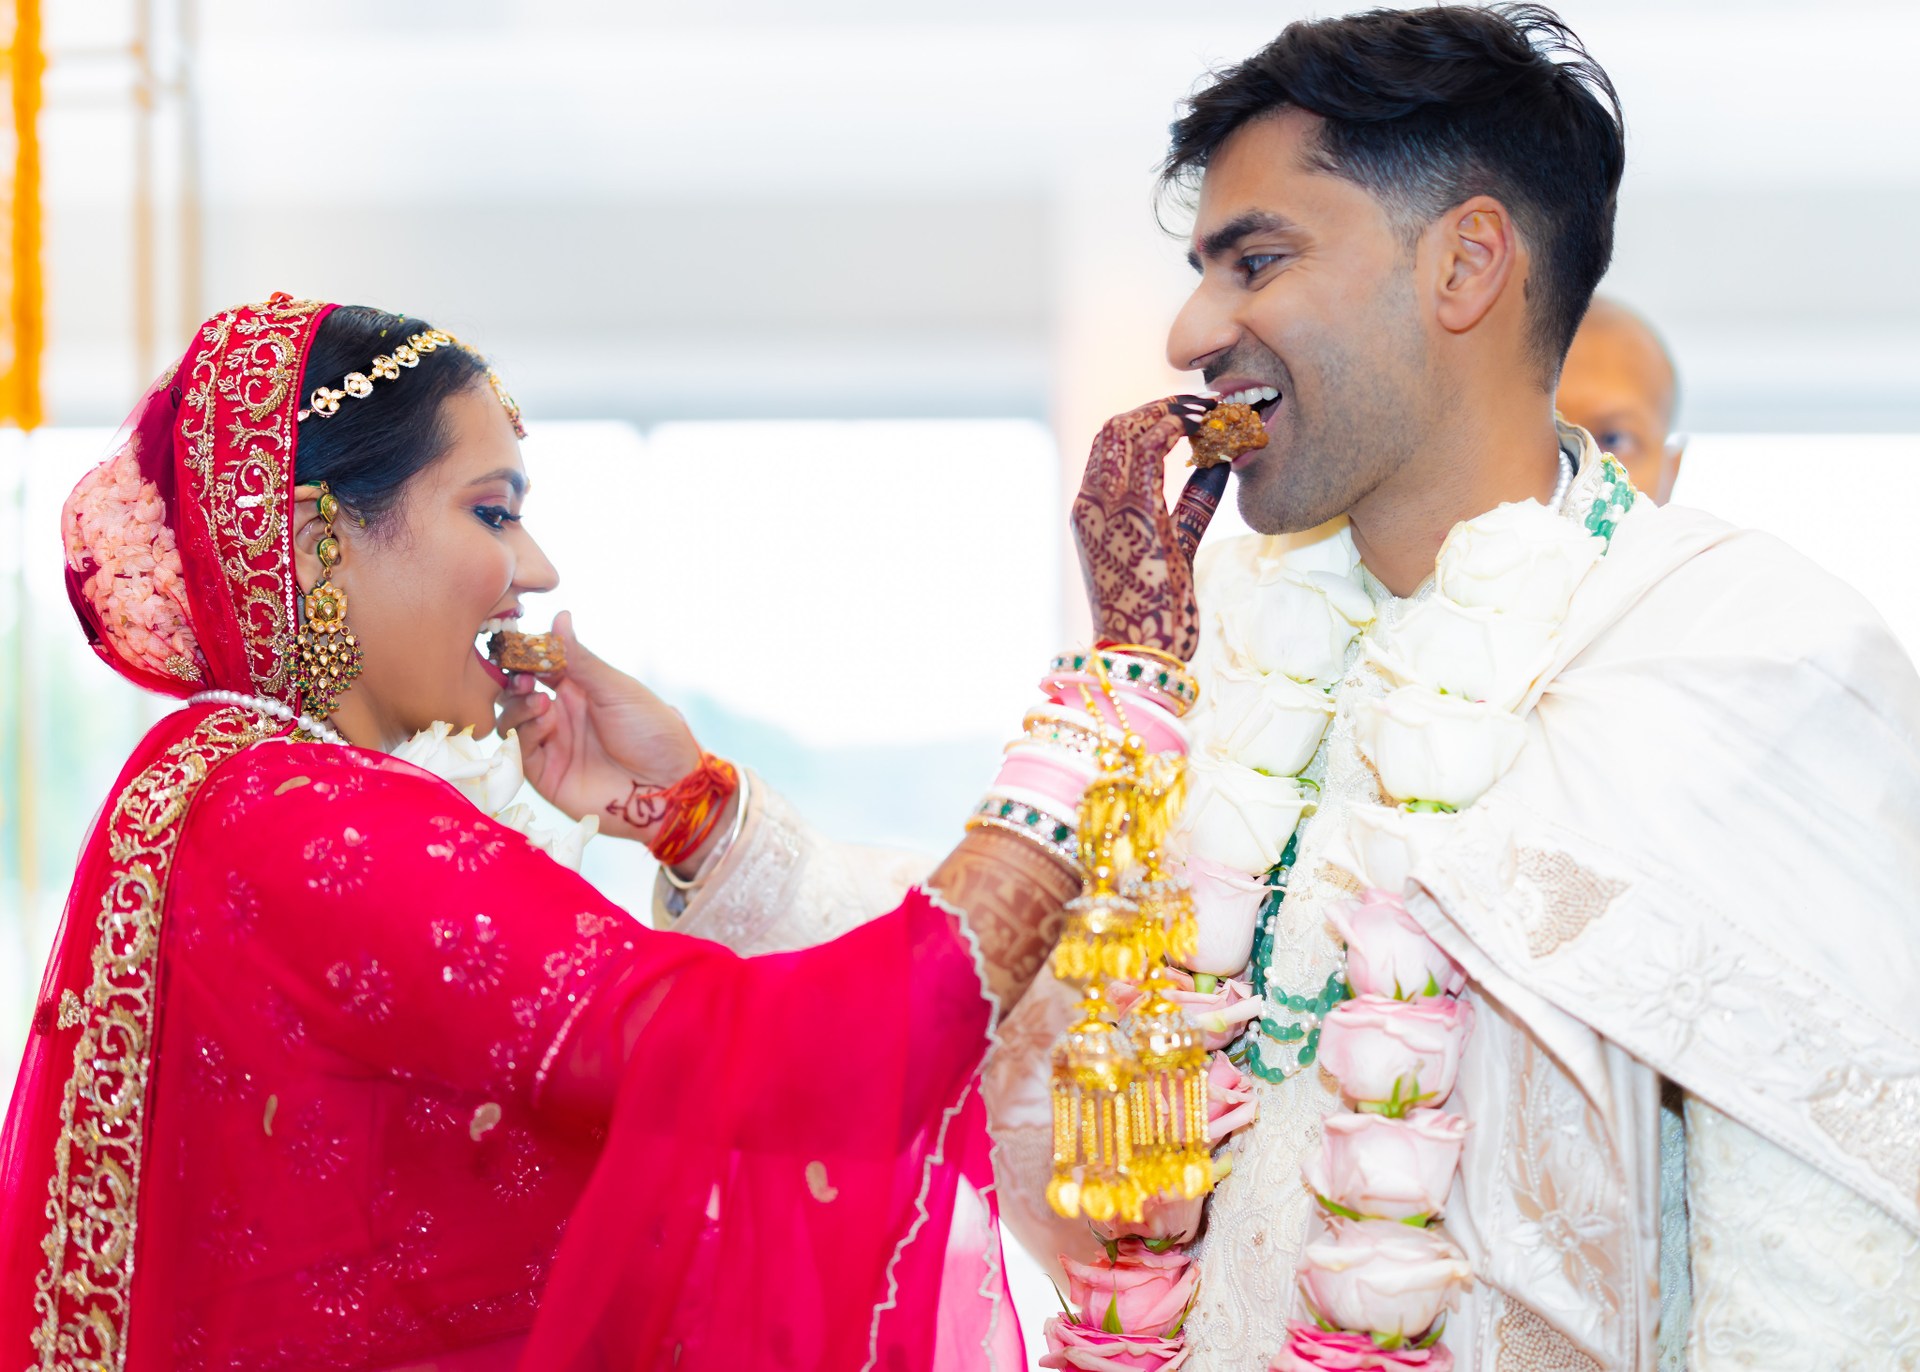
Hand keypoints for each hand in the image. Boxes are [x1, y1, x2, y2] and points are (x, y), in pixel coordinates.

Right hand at [494, 611, 705, 846]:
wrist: (669, 786)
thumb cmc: (653, 733)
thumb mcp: (616, 689)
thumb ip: (580, 658)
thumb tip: (560, 616)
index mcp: (579, 690)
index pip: (538, 666)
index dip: (525, 655)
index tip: (517, 643)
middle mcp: (561, 715)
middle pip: (516, 693)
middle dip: (513, 680)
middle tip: (524, 675)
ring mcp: (552, 745)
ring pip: (511, 720)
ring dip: (517, 705)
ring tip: (540, 700)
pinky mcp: (547, 775)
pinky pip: (519, 751)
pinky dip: (524, 732)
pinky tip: (543, 722)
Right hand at [1070, 396, 1228, 660]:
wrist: (1143, 650)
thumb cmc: (1159, 609)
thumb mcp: (1179, 541)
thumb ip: (1195, 500)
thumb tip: (1222, 461)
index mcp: (1092, 510)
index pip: (1111, 444)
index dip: (1151, 418)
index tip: (1193, 414)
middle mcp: (1091, 502)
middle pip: (1113, 428)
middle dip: (1160, 407)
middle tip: (1204, 405)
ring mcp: (1105, 505)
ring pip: (1125, 428)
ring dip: (1168, 410)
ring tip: (1207, 412)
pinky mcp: (1132, 512)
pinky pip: (1148, 448)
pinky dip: (1175, 427)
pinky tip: (1203, 429)